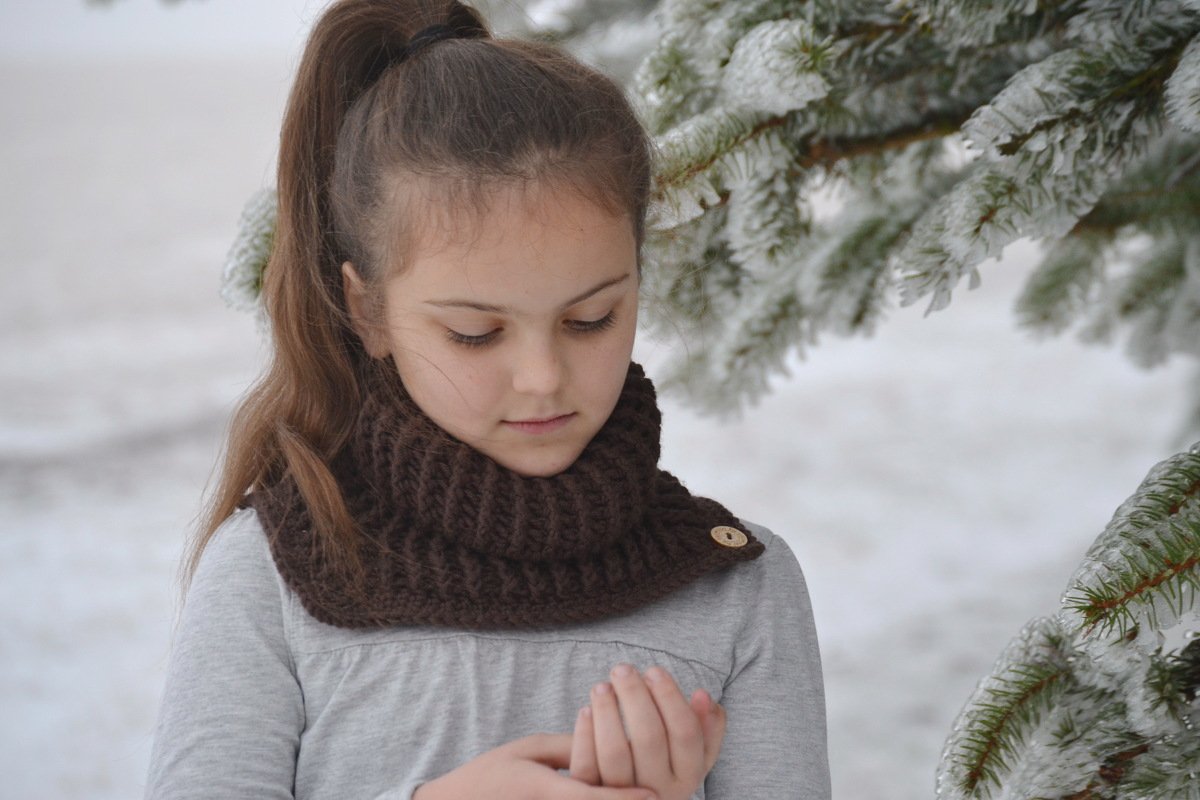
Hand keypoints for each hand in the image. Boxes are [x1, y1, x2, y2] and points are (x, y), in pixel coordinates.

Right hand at [413, 733, 655, 799]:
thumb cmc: (494, 773)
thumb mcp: (530, 750)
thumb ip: (570, 746)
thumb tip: (614, 739)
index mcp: (544, 791)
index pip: (591, 799)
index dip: (624, 799)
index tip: (654, 796)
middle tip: (662, 796)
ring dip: (618, 799)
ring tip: (648, 795)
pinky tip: (623, 794)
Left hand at [569, 664, 726, 799]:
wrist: (630, 797)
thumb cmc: (664, 759)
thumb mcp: (693, 748)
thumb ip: (705, 724)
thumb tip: (702, 695)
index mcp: (688, 776)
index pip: (686, 734)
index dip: (670, 697)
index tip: (654, 670)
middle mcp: (660, 791)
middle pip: (649, 739)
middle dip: (634, 696)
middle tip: (623, 669)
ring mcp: (626, 797)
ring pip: (614, 753)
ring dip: (606, 712)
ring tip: (602, 686)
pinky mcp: (596, 797)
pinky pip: (586, 766)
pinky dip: (584, 734)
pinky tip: (586, 710)